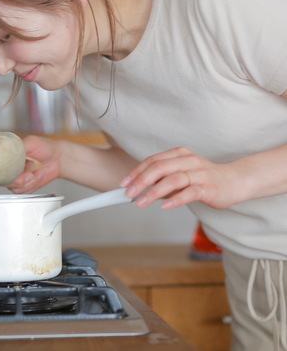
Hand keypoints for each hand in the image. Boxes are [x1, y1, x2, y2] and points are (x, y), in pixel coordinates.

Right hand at [7, 135, 61, 193]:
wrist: (58, 158)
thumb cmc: (45, 147)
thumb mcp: (32, 142)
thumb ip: (20, 146)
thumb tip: (10, 151)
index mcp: (9, 156)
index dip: (2, 172)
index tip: (12, 172)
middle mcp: (11, 168)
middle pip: (4, 181)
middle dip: (17, 181)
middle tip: (28, 175)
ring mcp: (18, 177)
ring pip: (15, 188)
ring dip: (29, 183)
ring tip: (37, 173)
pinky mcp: (25, 185)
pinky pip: (24, 192)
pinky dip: (33, 185)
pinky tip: (39, 176)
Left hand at [119, 147, 240, 209]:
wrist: (235, 181)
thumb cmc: (203, 177)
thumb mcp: (181, 172)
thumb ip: (163, 177)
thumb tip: (139, 187)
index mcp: (179, 154)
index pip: (152, 161)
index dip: (136, 172)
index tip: (124, 183)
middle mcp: (188, 160)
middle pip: (159, 168)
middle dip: (141, 181)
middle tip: (128, 193)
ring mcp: (200, 173)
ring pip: (172, 180)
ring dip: (154, 192)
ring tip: (141, 202)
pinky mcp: (209, 187)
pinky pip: (190, 193)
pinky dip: (176, 199)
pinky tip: (164, 206)